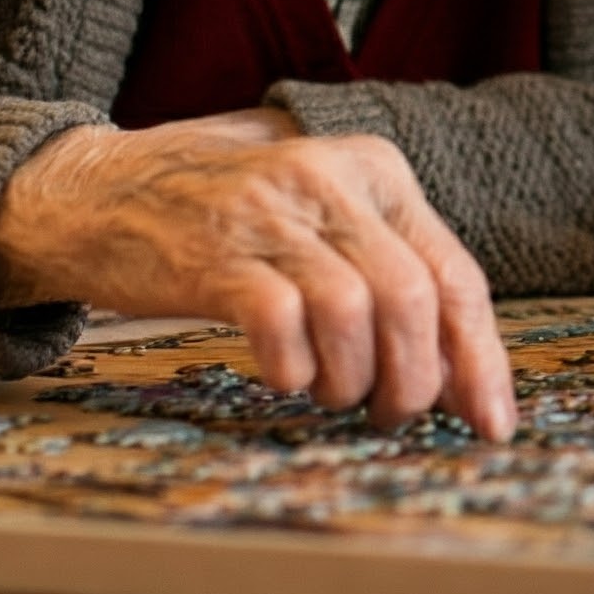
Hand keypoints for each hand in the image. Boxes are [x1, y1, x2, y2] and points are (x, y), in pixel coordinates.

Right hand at [0, 109, 515, 438]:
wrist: (101, 191)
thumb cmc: (229, 222)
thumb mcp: (324, 220)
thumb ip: (389, 277)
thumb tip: (458, 376)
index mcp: (378, 172)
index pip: (456, 273)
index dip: (480, 358)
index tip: (492, 421)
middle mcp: (333, 179)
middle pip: (413, 299)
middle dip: (415, 379)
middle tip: (391, 415)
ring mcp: (272, 212)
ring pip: (357, 313)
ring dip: (354, 380)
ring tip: (332, 394)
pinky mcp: (215, 252)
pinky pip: (282, 323)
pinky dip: (294, 368)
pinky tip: (284, 375)